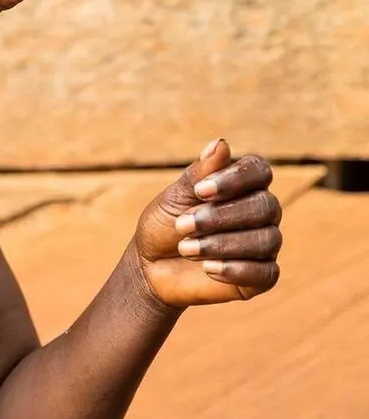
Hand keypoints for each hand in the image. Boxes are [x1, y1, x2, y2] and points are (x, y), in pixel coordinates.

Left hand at [131, 139, 281, 307]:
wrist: (150, 267)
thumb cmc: (164, 225)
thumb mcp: (174, 198)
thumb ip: (198, 175)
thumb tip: (220, 143)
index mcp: (242, 185)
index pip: (259, 170)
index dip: (234, 179)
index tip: (200, 191)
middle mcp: (260, 212)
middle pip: (264, 206)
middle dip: (221, 217)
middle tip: (182, 226)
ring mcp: (264, 243)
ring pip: (266, 240)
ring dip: (222, 244)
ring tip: (186, 249)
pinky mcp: (262, 275)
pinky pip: (266, 273)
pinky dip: (236, 270)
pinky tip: (208, 268)